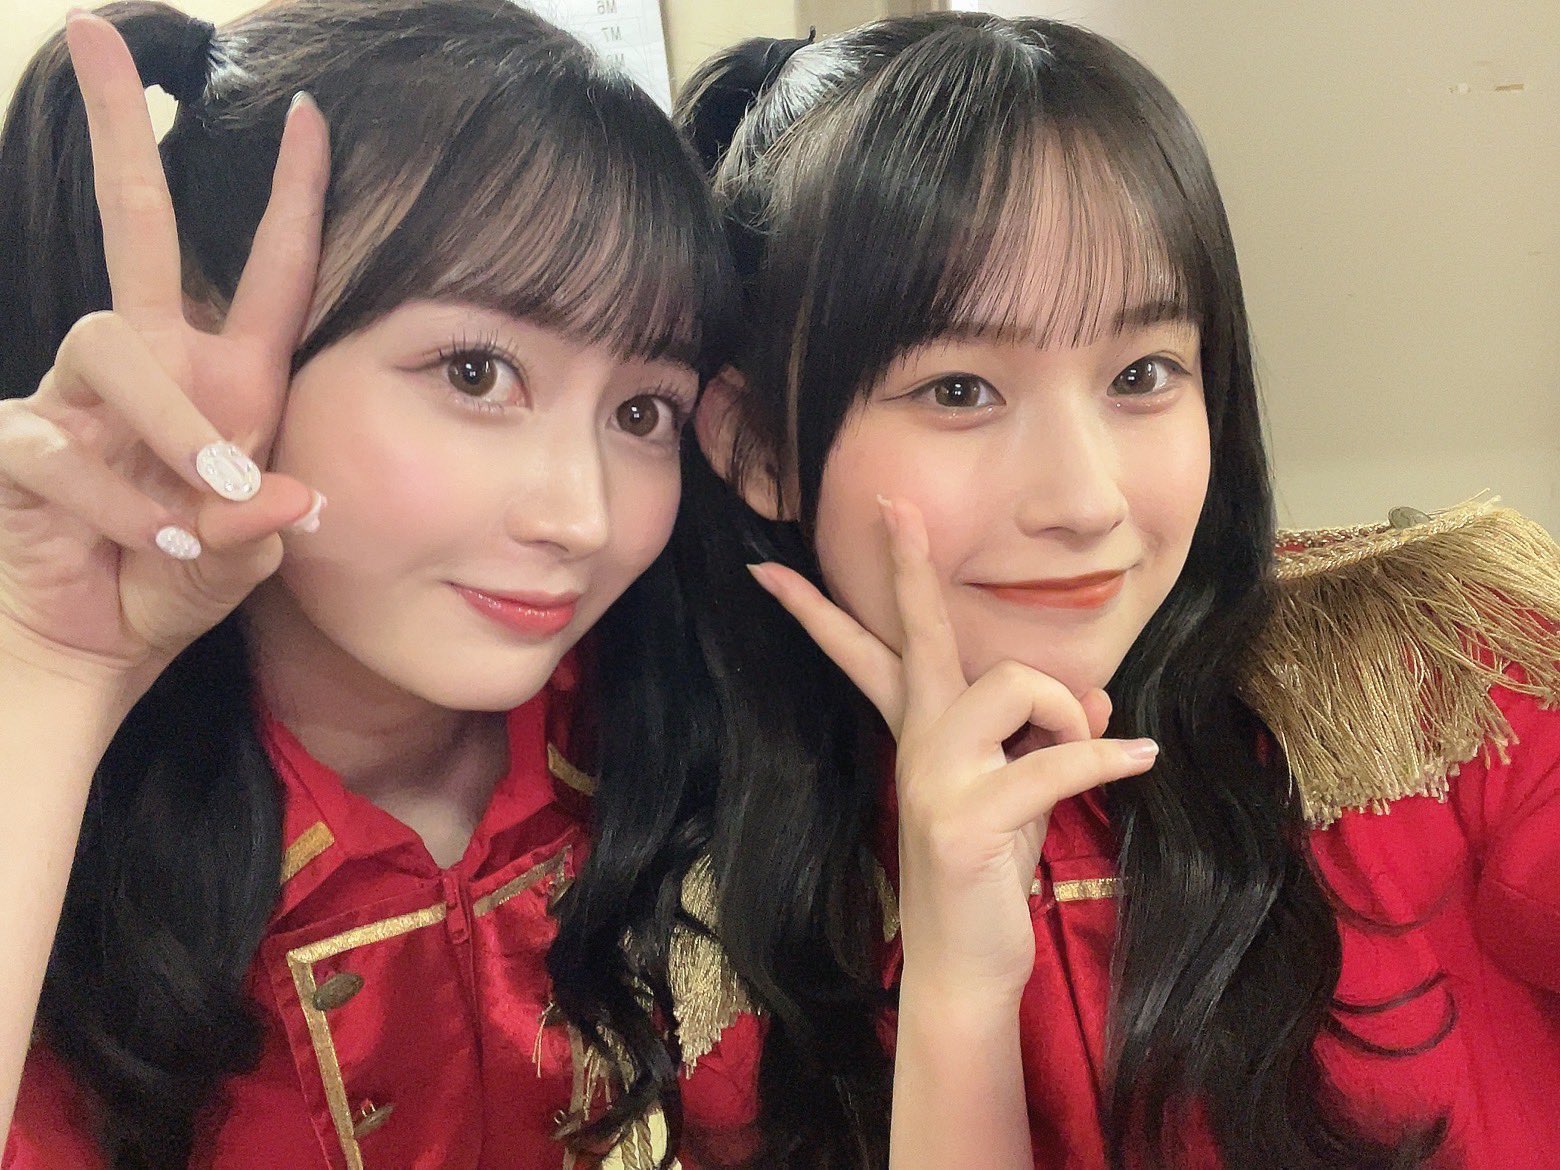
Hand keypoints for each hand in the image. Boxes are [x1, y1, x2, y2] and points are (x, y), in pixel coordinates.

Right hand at [0, 13, 328, 696]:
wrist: (98, 645)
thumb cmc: (177, 584)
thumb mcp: (239, 559)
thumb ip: (263, 532)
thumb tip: (284, 497)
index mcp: (227, 379)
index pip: (267, 273)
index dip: (289, 197)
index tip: (308, 114)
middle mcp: (153, 364)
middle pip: (131, 223)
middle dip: (118, 131)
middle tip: (94, 30)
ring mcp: (76, 392)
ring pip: (111, 341)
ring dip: (169, 425)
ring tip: (202, 506)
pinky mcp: (19, 439)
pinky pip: (59, 444)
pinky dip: (117, 499)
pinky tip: (152, 540)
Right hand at [749, 497, 1157, 1001]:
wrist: (966, 964)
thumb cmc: (988, 874)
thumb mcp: (1021, 792)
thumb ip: (1048, 737)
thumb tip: (1100, 702)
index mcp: (921, 732)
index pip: (873, 654)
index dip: (821, 610)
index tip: (772, 569)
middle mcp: (919, 743)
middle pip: (916, 636)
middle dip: (906, 568)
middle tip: (894, 506)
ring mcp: (935, 779)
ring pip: (1013, 685)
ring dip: (1070, 710)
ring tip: (1100, 747)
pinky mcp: (966, 819)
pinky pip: (1052, 762)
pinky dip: (1104, 758)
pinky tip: (1139, 758)